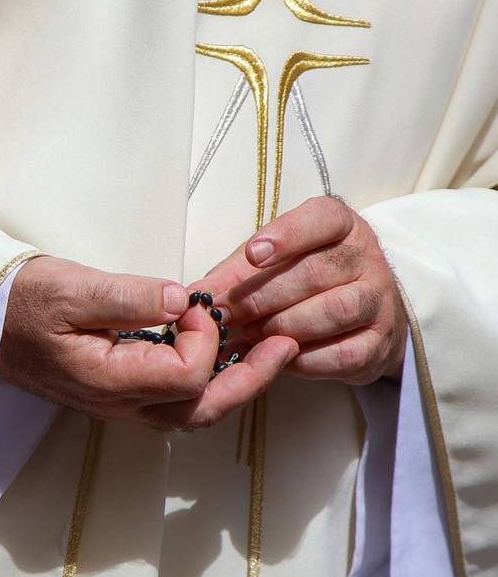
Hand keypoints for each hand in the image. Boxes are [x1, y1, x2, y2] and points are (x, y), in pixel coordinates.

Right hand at [0, 256, 297, 426]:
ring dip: (238, 384)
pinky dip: (212, 381)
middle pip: (202, 409)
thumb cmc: (21, 302)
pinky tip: (228, 355)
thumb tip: (185, 301)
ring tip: (270, 353)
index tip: (192, 301)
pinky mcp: (123, 393)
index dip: (205, 337)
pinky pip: (179, 401)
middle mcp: (121, 404)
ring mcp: (123, 404)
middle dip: (252, 378)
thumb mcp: (69, 287)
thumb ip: (128, 296)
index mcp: (110, 381)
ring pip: (194, 412)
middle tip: (288, 345)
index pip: (186, 375)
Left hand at [200, 197, 407, 385]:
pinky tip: (277, 356)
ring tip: (249, 334)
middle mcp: (366, 258)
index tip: (253, 254)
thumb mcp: (274, 262)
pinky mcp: (379, 343)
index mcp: (341, 225)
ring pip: (332, 311)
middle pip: (315, 272)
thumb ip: (238, 272)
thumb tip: (197, 294)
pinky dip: (303, 358)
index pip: (320, 219)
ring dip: (282, 326)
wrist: (362, 316)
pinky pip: (341, 353)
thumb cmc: (307, 279)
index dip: (287, 235)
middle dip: (263, 295)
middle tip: (227, 313)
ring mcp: (378, 301)